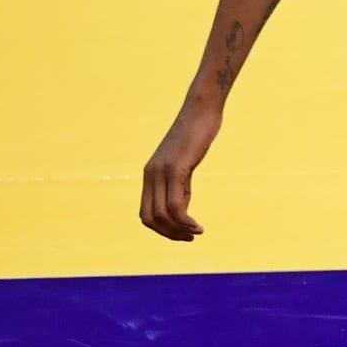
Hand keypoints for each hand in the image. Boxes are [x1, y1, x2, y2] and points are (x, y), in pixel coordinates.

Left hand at [140, 100, 221, 240]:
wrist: (201, 109)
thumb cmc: (197, 132)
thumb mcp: (185, 161)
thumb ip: (180, 182)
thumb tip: (181, 205)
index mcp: (151, 174)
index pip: (145, 213)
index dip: (161, 230)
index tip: (182, 233)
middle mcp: (151, 174)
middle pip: (150, 218)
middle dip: (169, 234)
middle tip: (189, 237)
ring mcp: (163, 171)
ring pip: (163, 214)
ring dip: (180, 230)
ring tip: (196, 232)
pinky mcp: (177, 168)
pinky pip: (175, 204)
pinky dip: (185, 221)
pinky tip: (198, 225)